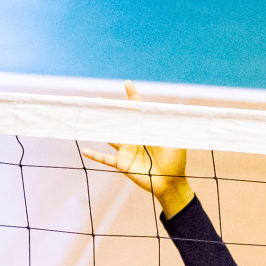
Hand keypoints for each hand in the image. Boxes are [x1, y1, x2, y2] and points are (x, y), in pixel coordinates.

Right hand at [81, 83, 192, 217]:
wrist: (170, 182)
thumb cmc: (176, 161)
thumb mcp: (175, 140)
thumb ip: (173, 125)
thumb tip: (180, 107)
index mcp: (147, 130)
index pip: (139, 110)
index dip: (133, 96)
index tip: (127, 84)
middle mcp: (135, 138)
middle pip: (120, 121)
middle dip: (110, 110)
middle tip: (99, 100)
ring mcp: (127, 151)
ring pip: (110, 137)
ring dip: (100, 129)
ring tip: (89, 120)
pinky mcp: (122, 164)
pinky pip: (105, 159)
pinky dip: (95, 155)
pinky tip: (84, 150)